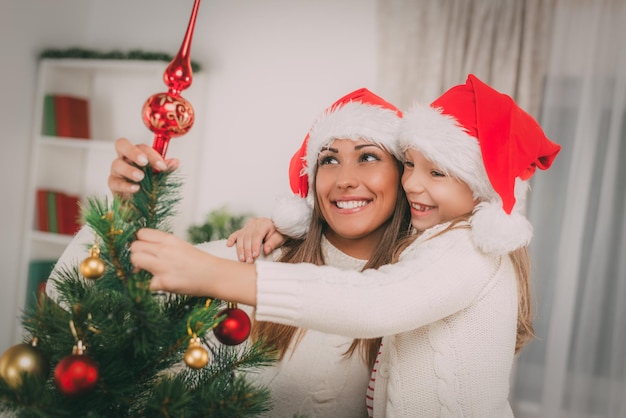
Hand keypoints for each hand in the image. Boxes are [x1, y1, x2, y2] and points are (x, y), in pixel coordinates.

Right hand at [108, 138, 179, 197]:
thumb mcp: (160, 177)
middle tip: (144, 162)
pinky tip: (135, 188)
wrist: (140, 205)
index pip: (141, 147)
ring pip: (117, 164)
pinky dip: (126, 185)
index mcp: (137, 154)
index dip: (152, 154)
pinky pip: (115, 182)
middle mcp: (125, 159)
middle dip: (133, 152)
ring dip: (130, 170)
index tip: (162, 166)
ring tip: (140, 177)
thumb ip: (166, 168)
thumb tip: (175, 162)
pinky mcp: (113, 185)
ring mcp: (117, 171)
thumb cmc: (148, 186)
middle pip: (121, 145)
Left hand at [132, 228, 256, 304]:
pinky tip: (162, 284)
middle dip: (137, 255)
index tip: (145, 249)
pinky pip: (146, 283)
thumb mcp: (180, 246)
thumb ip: (162, 246)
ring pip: (135, 260)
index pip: (141, 233)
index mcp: (169, 239)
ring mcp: (163, 266)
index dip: (141, 242)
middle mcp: (164, 250)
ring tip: (150, 272)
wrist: (215, 275)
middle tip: (146, 263)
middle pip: (134, 247)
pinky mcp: (164, 282)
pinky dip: (152, 286)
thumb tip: (142, 250)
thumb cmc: (198, 261)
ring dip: (138, 268)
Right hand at [226, 217, 285, 262]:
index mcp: (263, 223)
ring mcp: (247, 226)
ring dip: (240, 249)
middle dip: (247, 250)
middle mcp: (254, 223)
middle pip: (248, 237)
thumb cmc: (278, 233)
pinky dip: (231, 239)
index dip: (255, 246)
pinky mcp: (243, 229)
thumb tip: (266, 250)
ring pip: (241, 237)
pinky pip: (235, 234)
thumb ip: (273, 243)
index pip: (257, 235)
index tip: (254, 255)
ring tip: (242, 259)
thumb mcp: (280, 238)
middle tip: (248, 261)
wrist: (276, 227)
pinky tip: (228, 245)